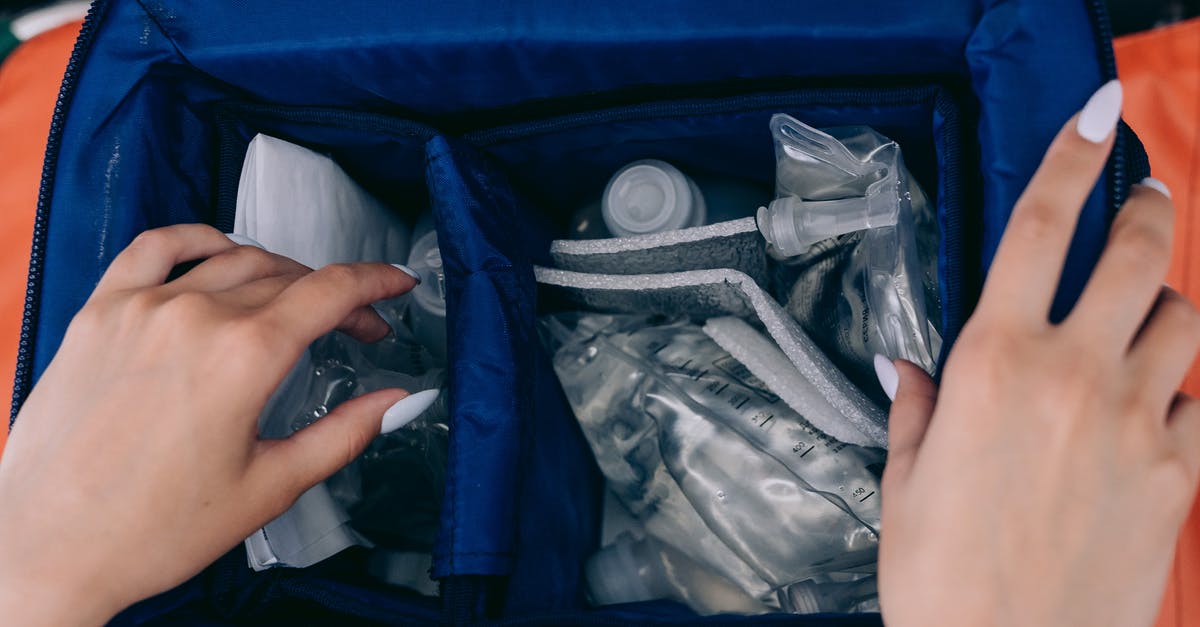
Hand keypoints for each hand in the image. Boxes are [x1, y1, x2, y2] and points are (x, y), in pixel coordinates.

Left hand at [0, 225, 420, 625]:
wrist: (48, 550)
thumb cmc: (153, 530)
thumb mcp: (270, 487)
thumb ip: (345, 433)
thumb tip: (399, 402)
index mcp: (244, 356)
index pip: (330, 291)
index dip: (375, 283)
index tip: (396, 285)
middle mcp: (195, 316)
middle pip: (288, 277)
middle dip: (333, 295)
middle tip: (354, 327)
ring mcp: (141, 308)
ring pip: (232, 260)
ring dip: (278, 273)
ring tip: (294, 302)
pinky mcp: (98, 314)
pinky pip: (155, 248)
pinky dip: (197, 240)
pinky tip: (218, 251)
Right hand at [878, 80, 1199, 625]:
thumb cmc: (943, 578)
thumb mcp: (908, 483)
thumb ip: (917, 408)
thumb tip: (907, 369)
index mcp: (994, 363)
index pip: (1039, 228)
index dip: (1072, 157)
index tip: (1096, 115)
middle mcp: (1074, 375)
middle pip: (1140, 254)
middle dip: (1148, 208)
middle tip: (1146, 196)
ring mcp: (1139, 422)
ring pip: (1184, 319)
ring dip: (1168, 301)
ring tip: (1147, 312)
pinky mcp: (1183, 474)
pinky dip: (1180, 387)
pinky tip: (1153, 406)